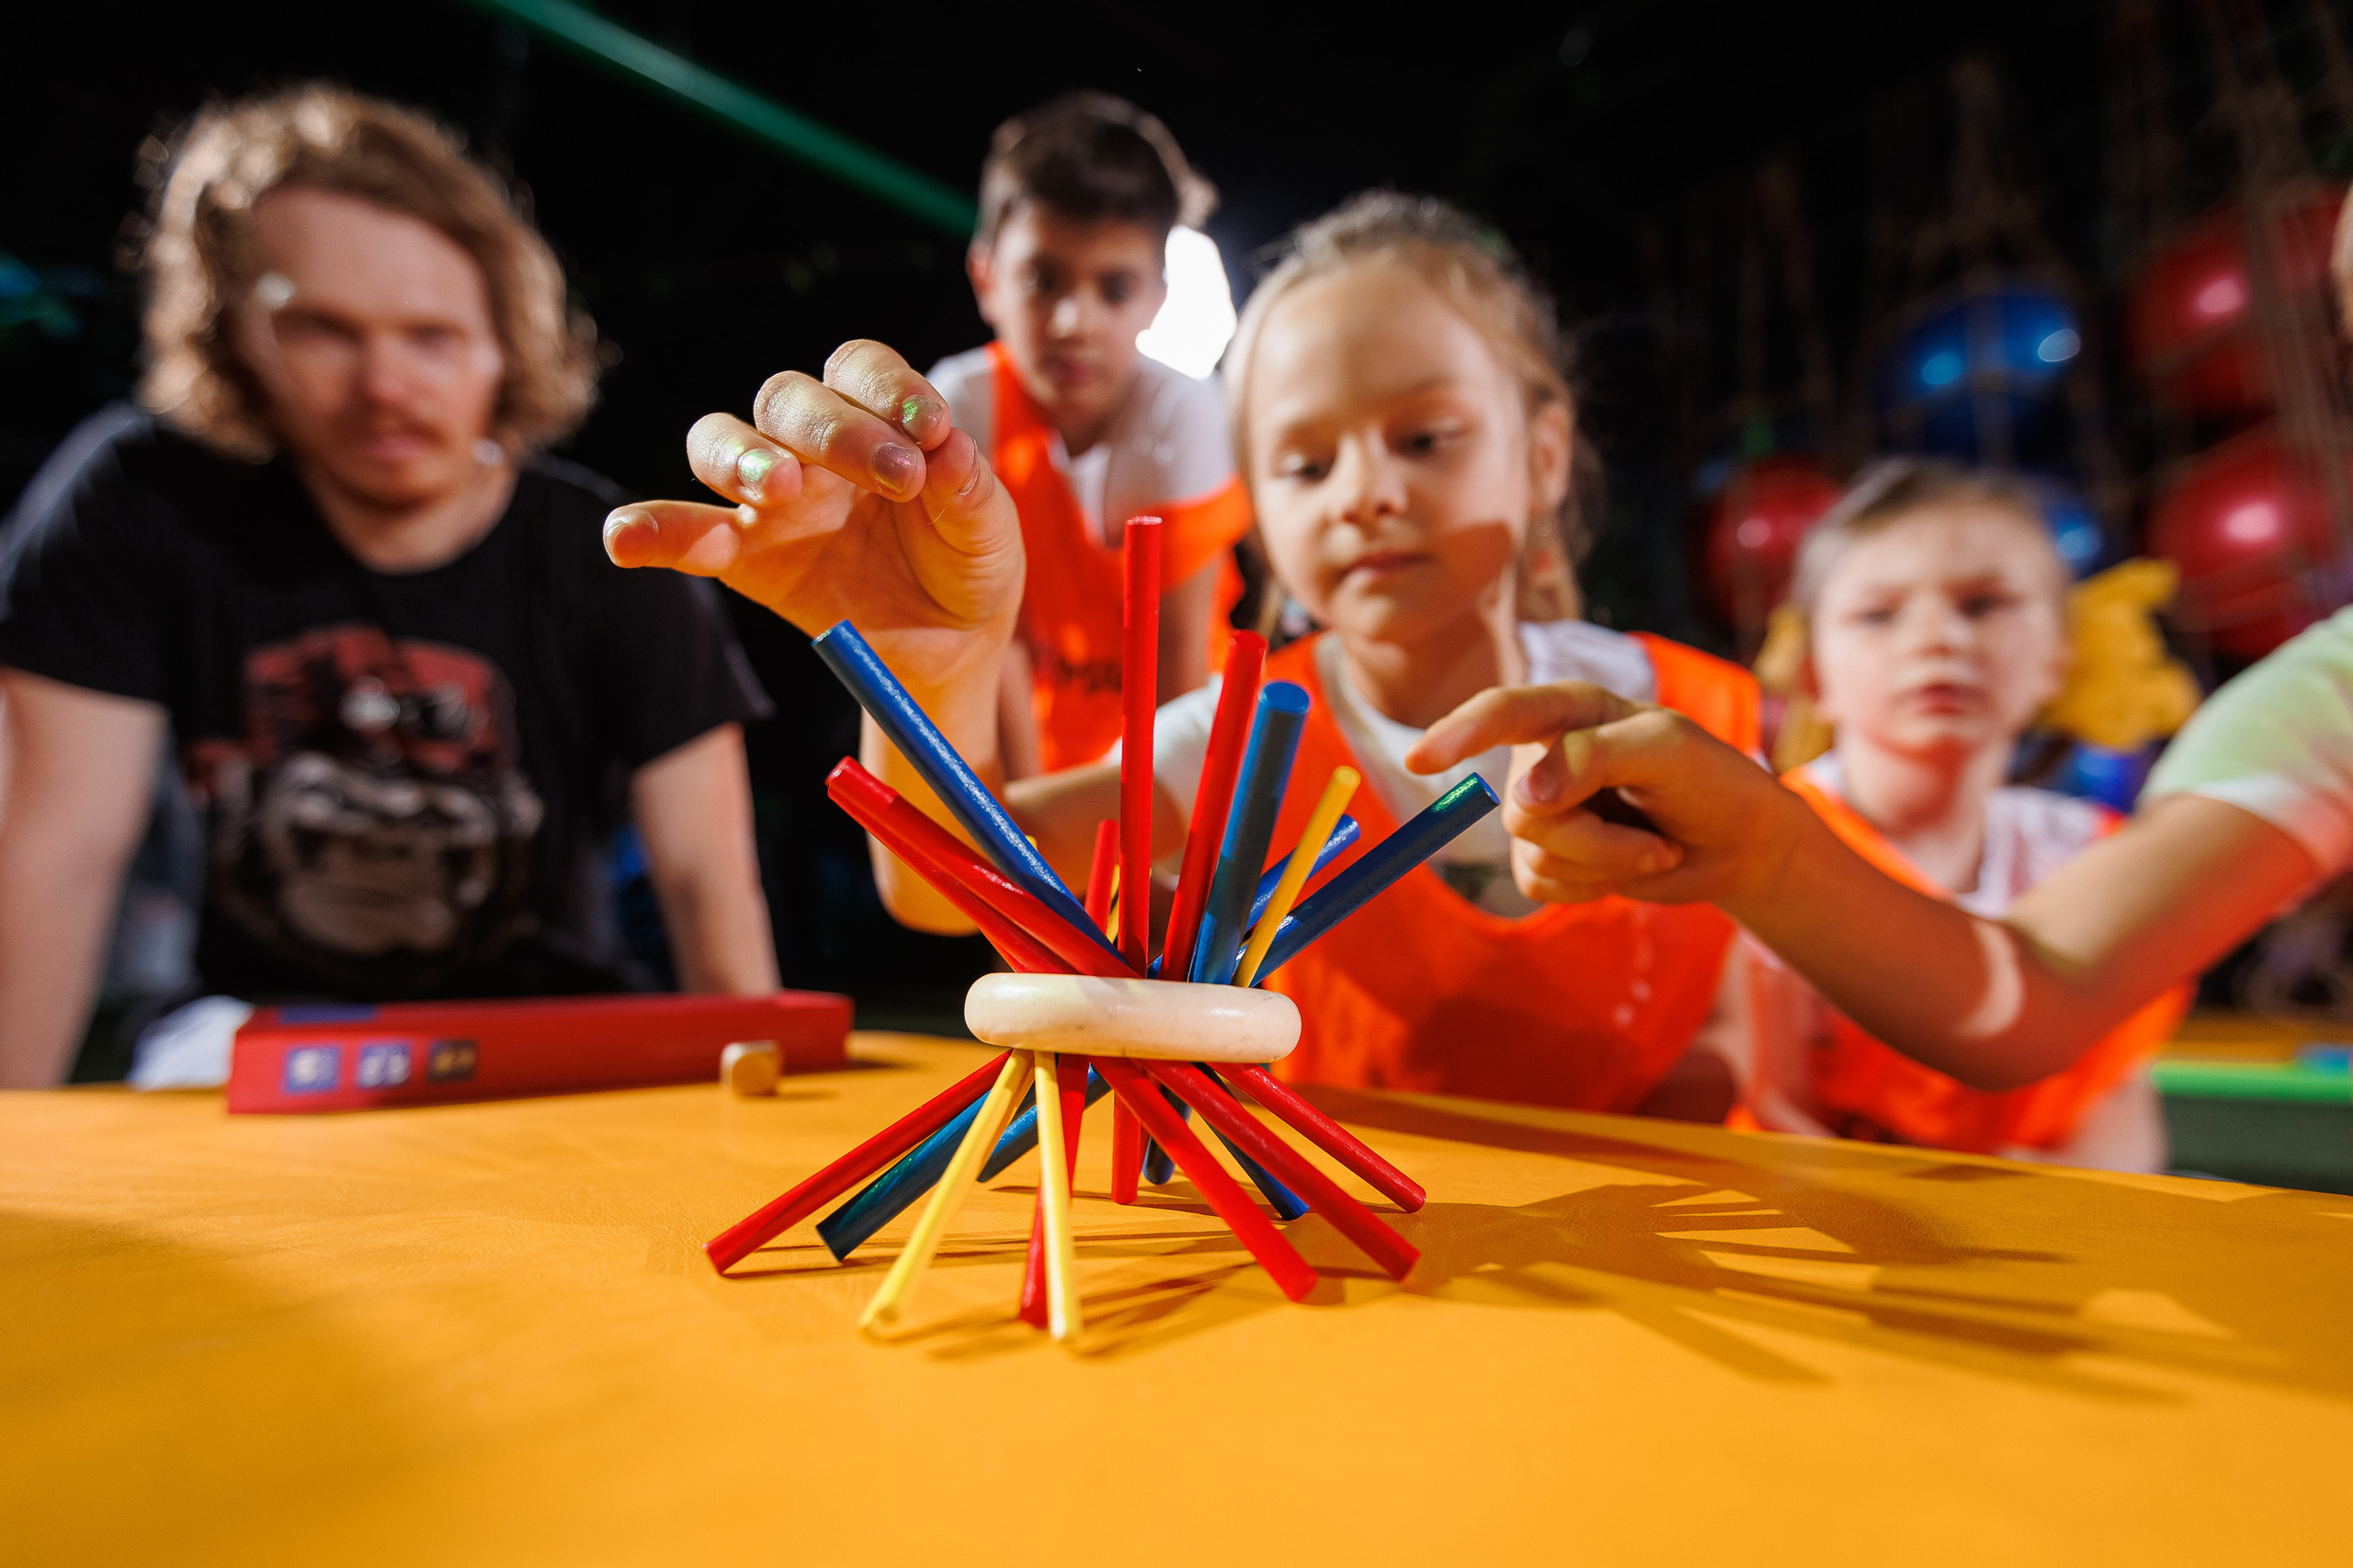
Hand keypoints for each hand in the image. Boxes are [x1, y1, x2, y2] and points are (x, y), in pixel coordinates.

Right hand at [602, 341, 1021, 704]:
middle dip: (836, 428)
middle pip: (787, 399)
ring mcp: (770, 500)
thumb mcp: (990, 529)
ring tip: (777, 486)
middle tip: (895, 474)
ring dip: (741, 455)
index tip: (933, 429)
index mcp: (875, 421)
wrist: (951, 647)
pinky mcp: (742, 557)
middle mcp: (813, 447)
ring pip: (720, 442)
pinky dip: (649, 530)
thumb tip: (945, 449)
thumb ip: (970, 489)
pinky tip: (624, 541)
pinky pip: (682, 533)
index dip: (889, 387)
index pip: (859, 369)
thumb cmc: (968, 564)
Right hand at [1404, 681, 1809, 910]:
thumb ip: (1592, 758)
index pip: (1500, 713)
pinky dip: (1592, 888)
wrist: (1741, 845)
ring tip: (1652, 848)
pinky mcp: (1550, 857)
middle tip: (1654, 835)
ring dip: (1604, 864)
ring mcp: (1544, 809)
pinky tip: (1629, 867)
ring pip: (1533, 853)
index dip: (1456, 733)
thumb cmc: (1711, 781)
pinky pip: (1538, 886)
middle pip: (1522, 810)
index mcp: (1569, 711)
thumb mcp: (1666, 751)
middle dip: (1593, 838)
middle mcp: (1544, 756)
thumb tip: (1523, 796)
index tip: (1420, 759)